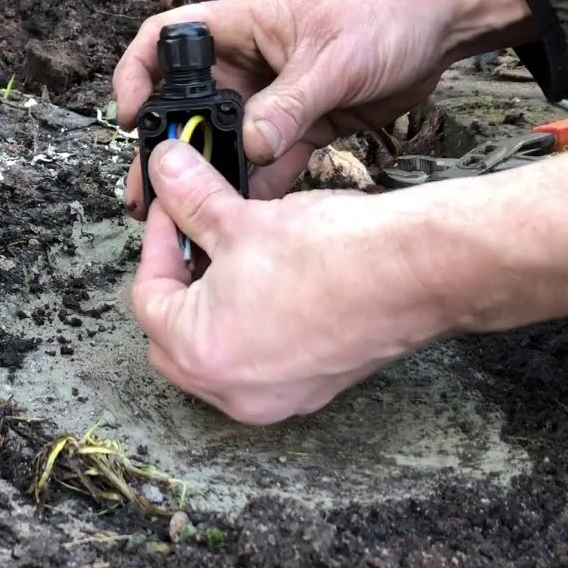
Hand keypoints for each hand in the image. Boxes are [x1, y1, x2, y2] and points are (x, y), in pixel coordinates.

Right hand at [114, 0, 535, 217]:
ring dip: (209, 174)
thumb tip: (250, 148)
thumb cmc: (387, 17)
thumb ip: (288, 106)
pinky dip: (257, 185)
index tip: (130, 117)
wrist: (444, 30)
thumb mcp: (334, 60)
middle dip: (169, 146)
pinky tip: (244, 213)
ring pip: (226, 138)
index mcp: (244, 25)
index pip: (167, 39)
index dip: (138, 75)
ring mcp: (274, 95)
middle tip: (147, 191)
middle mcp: (250, 61)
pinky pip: (268, 159)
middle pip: (190, 103)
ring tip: (186, 215)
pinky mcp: (302, 123)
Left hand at [131, 140, 453, 423]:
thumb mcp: (243, 219)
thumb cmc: (334, 255)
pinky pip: (258, 360)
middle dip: (177, 281)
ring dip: (212, 305)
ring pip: (215, 351)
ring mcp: (274, 398)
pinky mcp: (311, 389)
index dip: (157, 242)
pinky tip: (267, 284)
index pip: (148, 297)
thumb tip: (165, 169)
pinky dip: (250, 324)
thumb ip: (190, 197)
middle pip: (172, 336)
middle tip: (192, 235)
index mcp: (201, 355)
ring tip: (230, 256)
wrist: (419, 273)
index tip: (172, 207)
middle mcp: (232, 392)